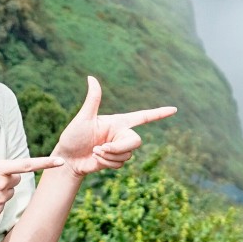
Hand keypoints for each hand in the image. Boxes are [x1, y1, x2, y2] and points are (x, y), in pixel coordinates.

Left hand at [50, 75, 176, 176]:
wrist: (68, 159)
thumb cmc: (73, 136)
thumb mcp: (83, 118)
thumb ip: (93, 99)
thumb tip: (91, 77)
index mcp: (118, 122)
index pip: (143, 116)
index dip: (159, 113)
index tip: (174, 109)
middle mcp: (121, 134)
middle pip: (136, 142)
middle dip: (119, 148)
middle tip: (100, 148)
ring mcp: (119, 148)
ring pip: (127, 155)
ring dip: (108, 156)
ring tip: (94, 151)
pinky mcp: (116, 161)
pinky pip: (120, 164)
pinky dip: (107, 163)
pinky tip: (96, 159)